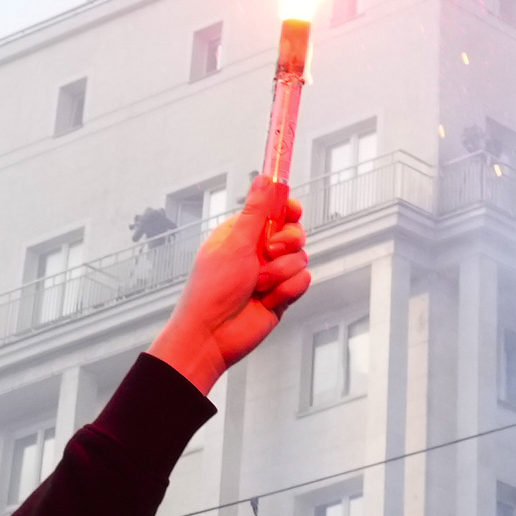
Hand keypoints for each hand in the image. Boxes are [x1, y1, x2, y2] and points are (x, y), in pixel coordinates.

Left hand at [145, 180, 310, 395]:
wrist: (212, 337)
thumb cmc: (212, 290)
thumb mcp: (235, 245)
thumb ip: (255, 212)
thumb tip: (264, 179)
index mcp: (242, 233)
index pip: (275, 209)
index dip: (288, 208)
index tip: (293, 211)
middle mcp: (258, 250)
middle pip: (294, 232)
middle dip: (286, 244)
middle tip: (269, 252)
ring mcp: (271, 273)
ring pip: (300, 258)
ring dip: (281, 273)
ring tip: (259, 286)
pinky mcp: (282, 294)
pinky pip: (303, 281)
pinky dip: (288, 291)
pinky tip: (269, 300)